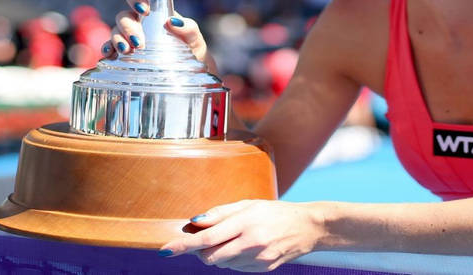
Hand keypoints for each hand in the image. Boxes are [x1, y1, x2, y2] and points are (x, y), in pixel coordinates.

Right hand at [103, 0, 218, 75]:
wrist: (193, 72)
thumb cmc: (192, 49)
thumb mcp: (195, 38)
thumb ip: (189, 28)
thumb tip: (172, 22)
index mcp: (154, 11)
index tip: (144, 9)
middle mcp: (139, 21)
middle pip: (124, 15)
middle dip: (128, 26)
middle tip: (139, 42)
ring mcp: (130, 37)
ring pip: (116, 30)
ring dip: (118, 39)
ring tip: (127, 51)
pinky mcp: (124, 54)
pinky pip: (110, 47)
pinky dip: (107, 49)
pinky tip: (110, 54)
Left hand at [160, 200, 323, 271]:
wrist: (307, 228)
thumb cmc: (275, 212)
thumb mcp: (248, 204)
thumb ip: (220, 213)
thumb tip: (195, 222)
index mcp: (246, 223)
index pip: (207, 237)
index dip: (184, 246)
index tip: (165, 251)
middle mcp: (251, 244)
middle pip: (210, 256)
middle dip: (201, 251)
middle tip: (207, 239)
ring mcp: (257, 260)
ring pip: (222, 264)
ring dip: (218, 254)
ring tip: (234, 239)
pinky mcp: (262, 270)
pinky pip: (235, 268)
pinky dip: (232, 259)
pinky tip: (245, 247)